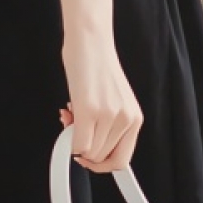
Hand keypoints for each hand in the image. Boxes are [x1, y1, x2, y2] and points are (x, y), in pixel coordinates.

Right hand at [59, 41, 142, 172]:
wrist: (90, 39)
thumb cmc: (96, 64)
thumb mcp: (111, 100)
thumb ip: (106, 124)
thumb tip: (87, 143)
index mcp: (134, 118)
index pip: (121, 159)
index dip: (100, 163)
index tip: (87, 156)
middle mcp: (126, 120)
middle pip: (101, 158)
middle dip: (83, 147)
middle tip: (74, 127)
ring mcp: (108, 116)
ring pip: (89, 152)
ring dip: (74, 138)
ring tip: (71, 114)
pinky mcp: (89, 110)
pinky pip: (78, 143)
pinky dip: (68, 138)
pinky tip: (68, 116)